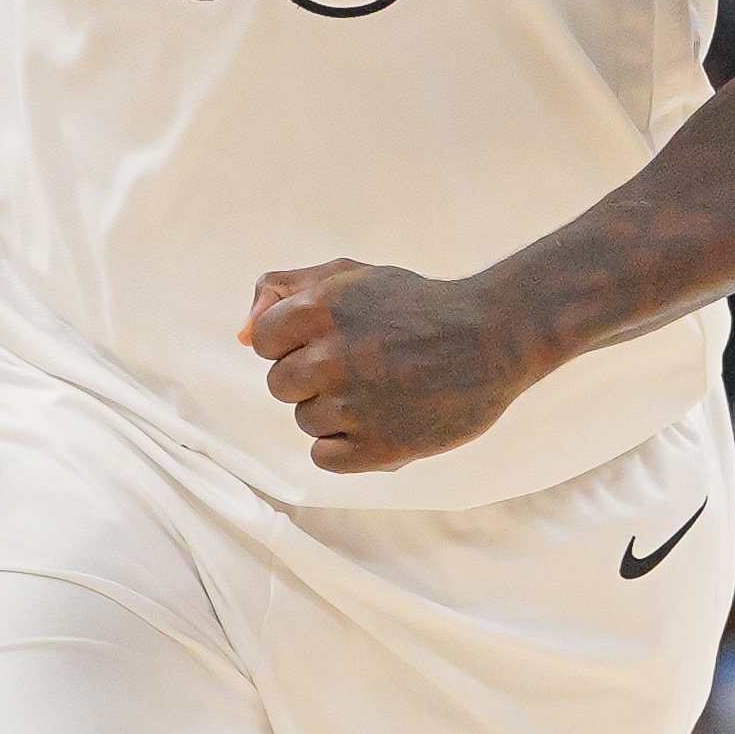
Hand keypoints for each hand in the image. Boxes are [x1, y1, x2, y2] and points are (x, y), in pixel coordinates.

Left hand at [242, 258, 546, 471]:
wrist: (493, 338)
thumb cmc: (415, 305)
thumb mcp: (349, 276)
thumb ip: (284, 292)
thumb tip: (241, 336)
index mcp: (319, 309)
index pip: (264, 341)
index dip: (294, 341)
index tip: (331, 338)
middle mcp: (331, 357)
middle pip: (280, 385)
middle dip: (310, 376)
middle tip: (360, 365)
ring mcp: (354, 405)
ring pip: (304, 420)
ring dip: (333, 410)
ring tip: (379, 390)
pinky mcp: (377, 447)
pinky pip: (324, 457)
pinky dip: (345, 445)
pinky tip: (378, 420)